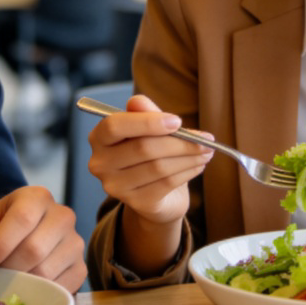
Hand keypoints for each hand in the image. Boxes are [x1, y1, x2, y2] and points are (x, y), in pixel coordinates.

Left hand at [0, 185, 85, 291]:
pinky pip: (59, 288)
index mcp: (37, 197)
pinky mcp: (80, 268)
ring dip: (21, 283)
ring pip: (46, 271)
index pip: (23, 218)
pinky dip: (38, 294)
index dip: (0, 244)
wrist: (18, 244)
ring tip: (7, 281)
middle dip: (8, 267)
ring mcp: (75, 243)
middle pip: (34, 248)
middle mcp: (63, 216)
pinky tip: (25, 288)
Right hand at [87, 94, 210, 226]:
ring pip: (158, 167)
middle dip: (180, 142)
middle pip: (143, 148)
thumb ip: (145, 113)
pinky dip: (187, 172)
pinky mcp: (136, 203)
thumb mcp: (149, 129)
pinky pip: (166, 184)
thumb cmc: (149, 153)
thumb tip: (138, 101)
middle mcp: (100, 164)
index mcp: (98, 138)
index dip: (147, 122)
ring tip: (206, 151)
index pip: (115, 126)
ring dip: (189, 157)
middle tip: (206, 139)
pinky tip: (198, 165)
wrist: (154, 194)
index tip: (177, 121)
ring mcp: (116, 186)